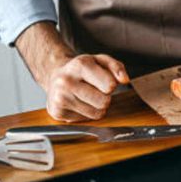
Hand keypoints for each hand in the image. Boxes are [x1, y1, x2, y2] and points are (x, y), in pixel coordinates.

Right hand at [15, 22, 129, 121]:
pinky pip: (86, 120)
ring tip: (87, 96)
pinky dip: (86, 113)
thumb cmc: (83, 70)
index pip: (109, 85)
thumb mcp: (101, 61)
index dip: (112, 85)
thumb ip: (116, 67)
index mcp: (79, 65)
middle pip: (104, 102)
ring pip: (96, 113)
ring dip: (97, 106)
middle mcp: (66, 81)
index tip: (105, 81)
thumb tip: (125, 80)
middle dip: (105, 97)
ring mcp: (59, 98)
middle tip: (95, 90)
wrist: (55, 77)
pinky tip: (78, 102)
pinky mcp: (57, 112)